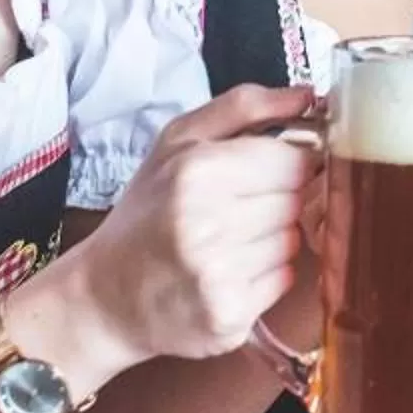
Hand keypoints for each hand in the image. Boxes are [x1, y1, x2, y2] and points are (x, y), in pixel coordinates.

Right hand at [66, 83, 319, 363]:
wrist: (104, 296)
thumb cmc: (147, 212)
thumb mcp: (178, 142)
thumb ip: (244, 107)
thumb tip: (308, 95)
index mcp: (196, 171)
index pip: (294, 160)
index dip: (289, 164)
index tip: (267, 172)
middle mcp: (206, 223)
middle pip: (297, 200)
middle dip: (278, 201)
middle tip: (237, 209)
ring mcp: (218, 275)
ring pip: (294, 241)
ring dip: (273, 239)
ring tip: (227, 241)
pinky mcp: (228, 316)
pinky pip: (284, 281)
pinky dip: (266, 276)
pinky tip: (229, 271)